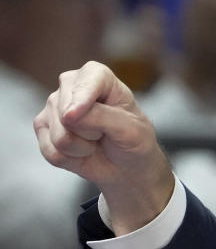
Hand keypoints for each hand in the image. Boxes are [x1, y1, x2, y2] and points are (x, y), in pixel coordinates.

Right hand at [34, 61, 173, 233]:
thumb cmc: (137, 146)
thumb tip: (69, 113)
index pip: (87, 76)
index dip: (82, 97)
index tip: (81, 116)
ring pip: (53, 130)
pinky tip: (82, 155)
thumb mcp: (132, 132)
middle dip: (87, 131)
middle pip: (63, 106)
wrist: (127, 172)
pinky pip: (47, 148)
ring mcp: (55, 108)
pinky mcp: (43, 129)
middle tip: (106, 139)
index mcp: (101, 78)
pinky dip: (66, 159)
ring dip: (78, 148)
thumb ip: (102, 118)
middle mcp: (74, 87)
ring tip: (96, 146)